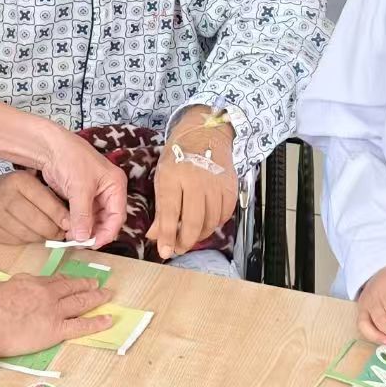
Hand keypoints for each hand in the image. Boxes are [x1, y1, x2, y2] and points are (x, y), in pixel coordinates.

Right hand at [0, 173, 67, 243]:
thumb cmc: (17, 190)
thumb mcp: (32, 184)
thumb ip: (51, 199)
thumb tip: (73, 221)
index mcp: (18, 181)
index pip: (45, 201)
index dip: (60, 216)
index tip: (72, 224)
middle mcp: (5, 196)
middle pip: (37, 221)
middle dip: (53, 231)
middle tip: (62, 234)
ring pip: (28, 234)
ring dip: (42, 238)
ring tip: (50, 234)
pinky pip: (17, 241)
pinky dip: (29, 241)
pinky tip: (34, 235)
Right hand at [0, 275, 111, 358]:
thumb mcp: (1, 287)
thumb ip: (16, 286)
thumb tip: (21, 289)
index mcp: (32, 282)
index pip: (54, 280)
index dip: (66, 280)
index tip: (72, 279)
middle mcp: (47, 293)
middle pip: (71, 287)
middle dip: (85, 285)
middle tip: (97, 283)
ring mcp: (54, 311)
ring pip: (80, 302)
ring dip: (96, 297)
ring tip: (106, 295)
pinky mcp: (56, 330)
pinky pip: (81, 326)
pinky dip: (97, 322)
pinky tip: (108, 320)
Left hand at [36, 128, 127, 246]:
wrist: (49, 146)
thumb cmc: (70, 159)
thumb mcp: (79, 188)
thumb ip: (82, 215)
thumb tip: (83, 238)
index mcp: (116, 186)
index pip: (118, 216)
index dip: (106, 233)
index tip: (92, 244)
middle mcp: (108, 191)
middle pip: (107, 220)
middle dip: (94, 232)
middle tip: (78, 242)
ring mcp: (94, 194)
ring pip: (94, 219)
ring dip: (84, 230)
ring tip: (70, 237)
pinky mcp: (80, 196)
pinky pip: (82, 215)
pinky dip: (76, 223)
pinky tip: (67, 230)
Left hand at [149, 108, 238, 259]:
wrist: (205, 134)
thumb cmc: (179, 156)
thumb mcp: (162, 177)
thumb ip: (160, 209)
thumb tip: (155, 236)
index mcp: (173, 176)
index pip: (169, 212)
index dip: (167, 236)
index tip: (164, 252)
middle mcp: (196, 180)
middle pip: (193, 221)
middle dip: (185, 241)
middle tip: (178, 249)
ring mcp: (216, 184)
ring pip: (210, 222)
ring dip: (200, 235)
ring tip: (190, 237)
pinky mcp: (230, 187)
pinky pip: (224, 216)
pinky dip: (214, 224)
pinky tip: (205, 224)